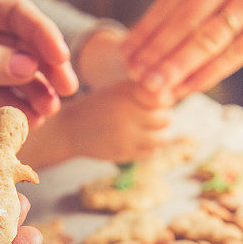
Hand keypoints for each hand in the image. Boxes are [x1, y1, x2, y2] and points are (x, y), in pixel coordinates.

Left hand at [0, 0, 78, 128]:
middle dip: (48, 66)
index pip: (14, 14)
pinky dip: (17, 108)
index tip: (59, 62)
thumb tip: (26, 67)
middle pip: (23, 45)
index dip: (43, 35)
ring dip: (37, 91)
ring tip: (49, 111)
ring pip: (16, 74)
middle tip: (67, 90)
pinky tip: (31, 120)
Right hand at [58, 82, 172, 161]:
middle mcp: (128, 111)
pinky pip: (150, 152)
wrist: (69, 129)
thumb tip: (173, 100)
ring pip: (162, 138)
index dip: (163, 102)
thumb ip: (143, 93)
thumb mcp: (117, 91)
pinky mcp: (123, 152)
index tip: (155, 104)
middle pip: (166, 118)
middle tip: (152, 119)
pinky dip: (149, 148)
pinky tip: (138, 142)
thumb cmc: (98, 107)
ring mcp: (126, 134)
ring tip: (148, 131)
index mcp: (127, 91)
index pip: (164, 98)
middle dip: (162, 119)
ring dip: (159, 135)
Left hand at [124, 0, 242, 106]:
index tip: (126, 56)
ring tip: (154, 87)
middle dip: (155, 53)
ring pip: (207, 40)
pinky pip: (233, 55)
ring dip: (176, 68)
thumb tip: (145, 39)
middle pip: (185, 21)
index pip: (170, 1)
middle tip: (134, 77)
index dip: (145, 31)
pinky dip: (206, 75)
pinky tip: (187, 89)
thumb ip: (191, 2)